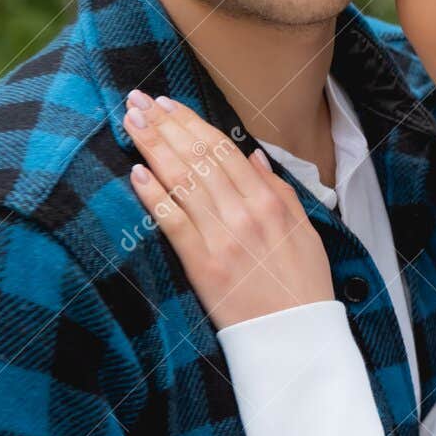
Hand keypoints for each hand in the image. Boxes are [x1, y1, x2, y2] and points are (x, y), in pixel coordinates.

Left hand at [122, 90, 332, 329]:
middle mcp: (244, 212)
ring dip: (153, 148)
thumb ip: (279, 190)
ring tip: (130, 123)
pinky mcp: (202, 264)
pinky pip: (173, 222)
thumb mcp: (305, 229)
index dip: (192, 123)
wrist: (296, 334)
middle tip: (138, 100)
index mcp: (270, 201)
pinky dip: (154, 195)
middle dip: (165, 125)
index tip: (168, 104)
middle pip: (197, 158)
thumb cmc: (303, 283)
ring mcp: (221, 237)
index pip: (223, 150)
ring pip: (182, 181)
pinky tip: (137, 172)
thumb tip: (253, 157)